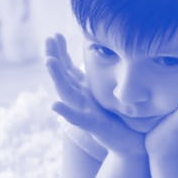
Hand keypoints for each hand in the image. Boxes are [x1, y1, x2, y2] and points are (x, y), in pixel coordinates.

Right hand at [45, 34, 145, 156]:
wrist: (129, 143)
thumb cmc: (119, 117)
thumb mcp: (109, 91)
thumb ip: (103, 75)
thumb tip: (107, 51)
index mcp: (84, 89)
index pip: (68, 67)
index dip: (61, 51)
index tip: (55, 34)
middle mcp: (80, 98)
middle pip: (63, 75)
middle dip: (54, 57)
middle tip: (48, 39)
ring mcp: (84, 111)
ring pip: (66, 92)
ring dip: (57, 76)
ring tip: (49, 61)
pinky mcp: (92, 125)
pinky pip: (77, 118)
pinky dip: (65, 112)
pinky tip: (54, 105)